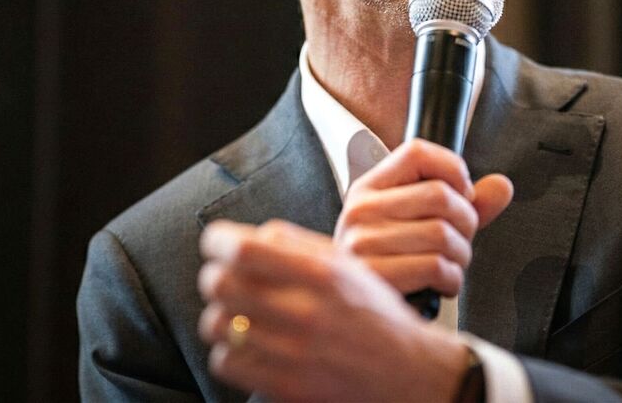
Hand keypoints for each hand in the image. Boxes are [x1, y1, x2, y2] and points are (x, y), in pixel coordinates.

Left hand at [198, 219, 468, 401]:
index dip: (218, 241)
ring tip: (237, 313)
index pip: (245, 250)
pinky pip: (226, 362)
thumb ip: (297, 244)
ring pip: (218, 325)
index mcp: (322, 274)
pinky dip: (229, 351)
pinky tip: (248, 344)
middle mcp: (307, 312)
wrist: (406, 370)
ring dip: (220, 315)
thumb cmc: (374, 312)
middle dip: (215, 277)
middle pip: (222, 285)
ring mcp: (295, 353)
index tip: (217, 243)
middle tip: (223, 279)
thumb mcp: (347, 264)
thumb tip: (250, 235)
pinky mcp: (286, 386)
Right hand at [334, 139, 512, 297]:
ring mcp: (362, 242)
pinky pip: (435, 266)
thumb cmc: (392, 263)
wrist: (359, 313)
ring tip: (450, 263)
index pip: (417, 152)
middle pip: (440, 194)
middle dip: (467, 221)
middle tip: (460, 238)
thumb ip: (464, 203)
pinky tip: (441, 282)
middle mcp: (361, 210)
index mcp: (370, 188)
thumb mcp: (422, 223)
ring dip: (461, 255)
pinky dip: (452, 279)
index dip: (453, 169)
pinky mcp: (373, 276)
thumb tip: (501, 186)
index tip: (462, 194)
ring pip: (443, 233)